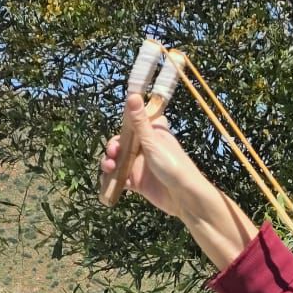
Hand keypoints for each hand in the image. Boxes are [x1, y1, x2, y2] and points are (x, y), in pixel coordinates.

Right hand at [101, 92, 215, 218]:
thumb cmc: (173, 165)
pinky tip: (108, 181)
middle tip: (113, 152)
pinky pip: (119, 178)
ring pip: (118, 160)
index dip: (125, 126)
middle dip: (112, 147)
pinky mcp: (137, 182)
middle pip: (122, 143)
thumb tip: (133, 95)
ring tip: (108, 167)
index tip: (121, 131)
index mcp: (152, 134)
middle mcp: (145, 148)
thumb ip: (139, 122)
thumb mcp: (153, 142)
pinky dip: (111, 179)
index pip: (134, 124)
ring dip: (109, 162)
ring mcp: (140, 165)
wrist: (184, 197)